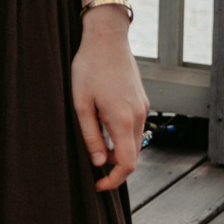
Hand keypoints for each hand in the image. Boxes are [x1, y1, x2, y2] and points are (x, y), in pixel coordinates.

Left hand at [71, 12, 147, 193]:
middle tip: (92, 168)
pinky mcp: (142, 100)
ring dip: (117, 150)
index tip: (98, 185)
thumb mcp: (81, 103)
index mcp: (122, 120)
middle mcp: (138, 116)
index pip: (127, 164)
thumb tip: (99, 163)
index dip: (114, 180)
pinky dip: (122, 135)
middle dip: (114, 167)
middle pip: (132, 156)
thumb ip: (90, 135)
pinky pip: (134, 127)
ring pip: (134, 141)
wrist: (108, 38)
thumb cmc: (89, 67)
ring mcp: (143, 108)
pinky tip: (104, 125)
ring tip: (95, 144)